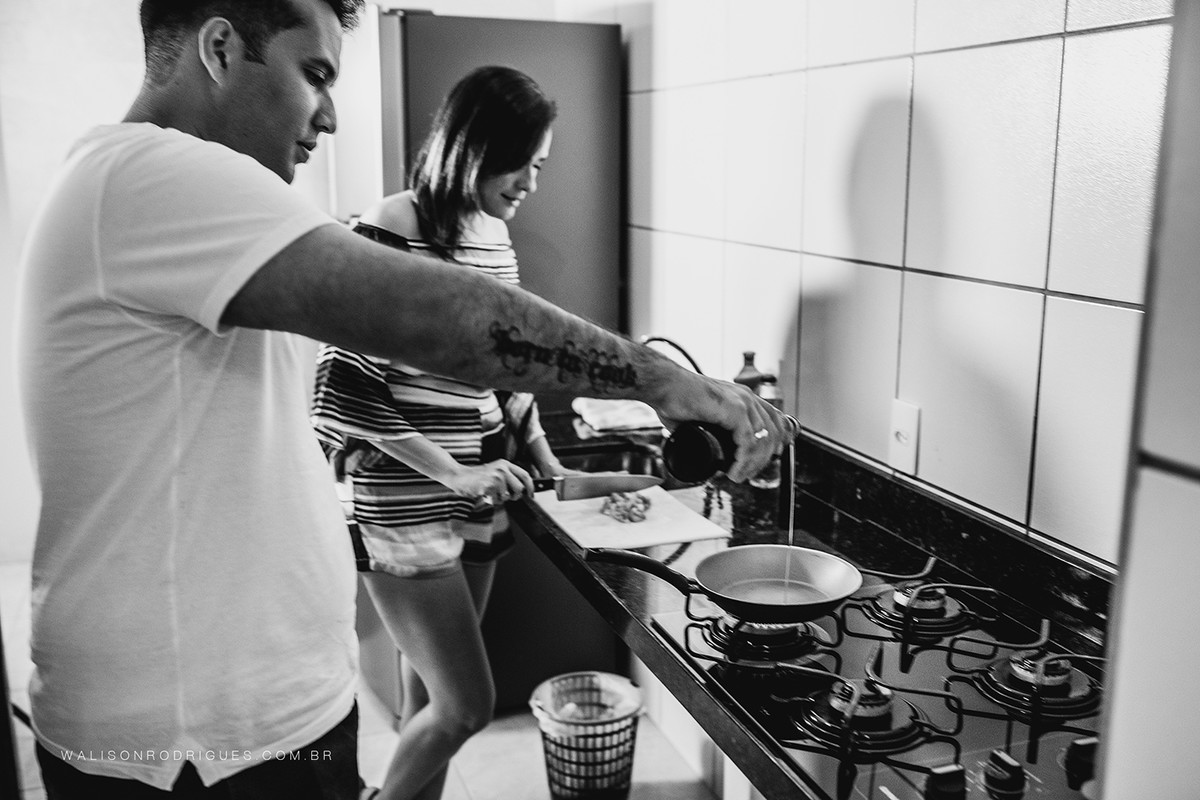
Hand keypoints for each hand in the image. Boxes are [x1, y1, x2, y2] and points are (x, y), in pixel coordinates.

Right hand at [443, 459, 533, 505]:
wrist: (459, 476)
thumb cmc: (477, 477)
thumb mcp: (495, 472)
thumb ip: (508, 478)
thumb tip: (523, 491)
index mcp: (505, 464)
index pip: (525, 475)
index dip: (530, 487)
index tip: (531, 495)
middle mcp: (502, 469)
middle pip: (519, 488)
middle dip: (515, 496)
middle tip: (506, 497)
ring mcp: (496, 477)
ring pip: (507, 497)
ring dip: (499, 499)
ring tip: (489, 492)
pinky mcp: (489, 486)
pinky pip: (496, 500)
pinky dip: (491, 500)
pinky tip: (484, 493)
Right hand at [653, 372, 796, 482]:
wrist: (662, 385)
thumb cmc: (675, 397)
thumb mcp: (701, 415)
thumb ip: (706, 430)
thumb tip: (701, 452)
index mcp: (742, 397)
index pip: (773, 420)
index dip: (773, 444)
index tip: (759, 462)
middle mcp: (746, 397)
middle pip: (773, 433)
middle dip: (763, 459)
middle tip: (746, 474)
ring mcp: (742, 402)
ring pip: (762, 441)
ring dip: (752, 464)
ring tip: (738, 476)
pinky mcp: (734, 409)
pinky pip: (748, 442)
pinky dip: (742, 461)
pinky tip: (734, 472)